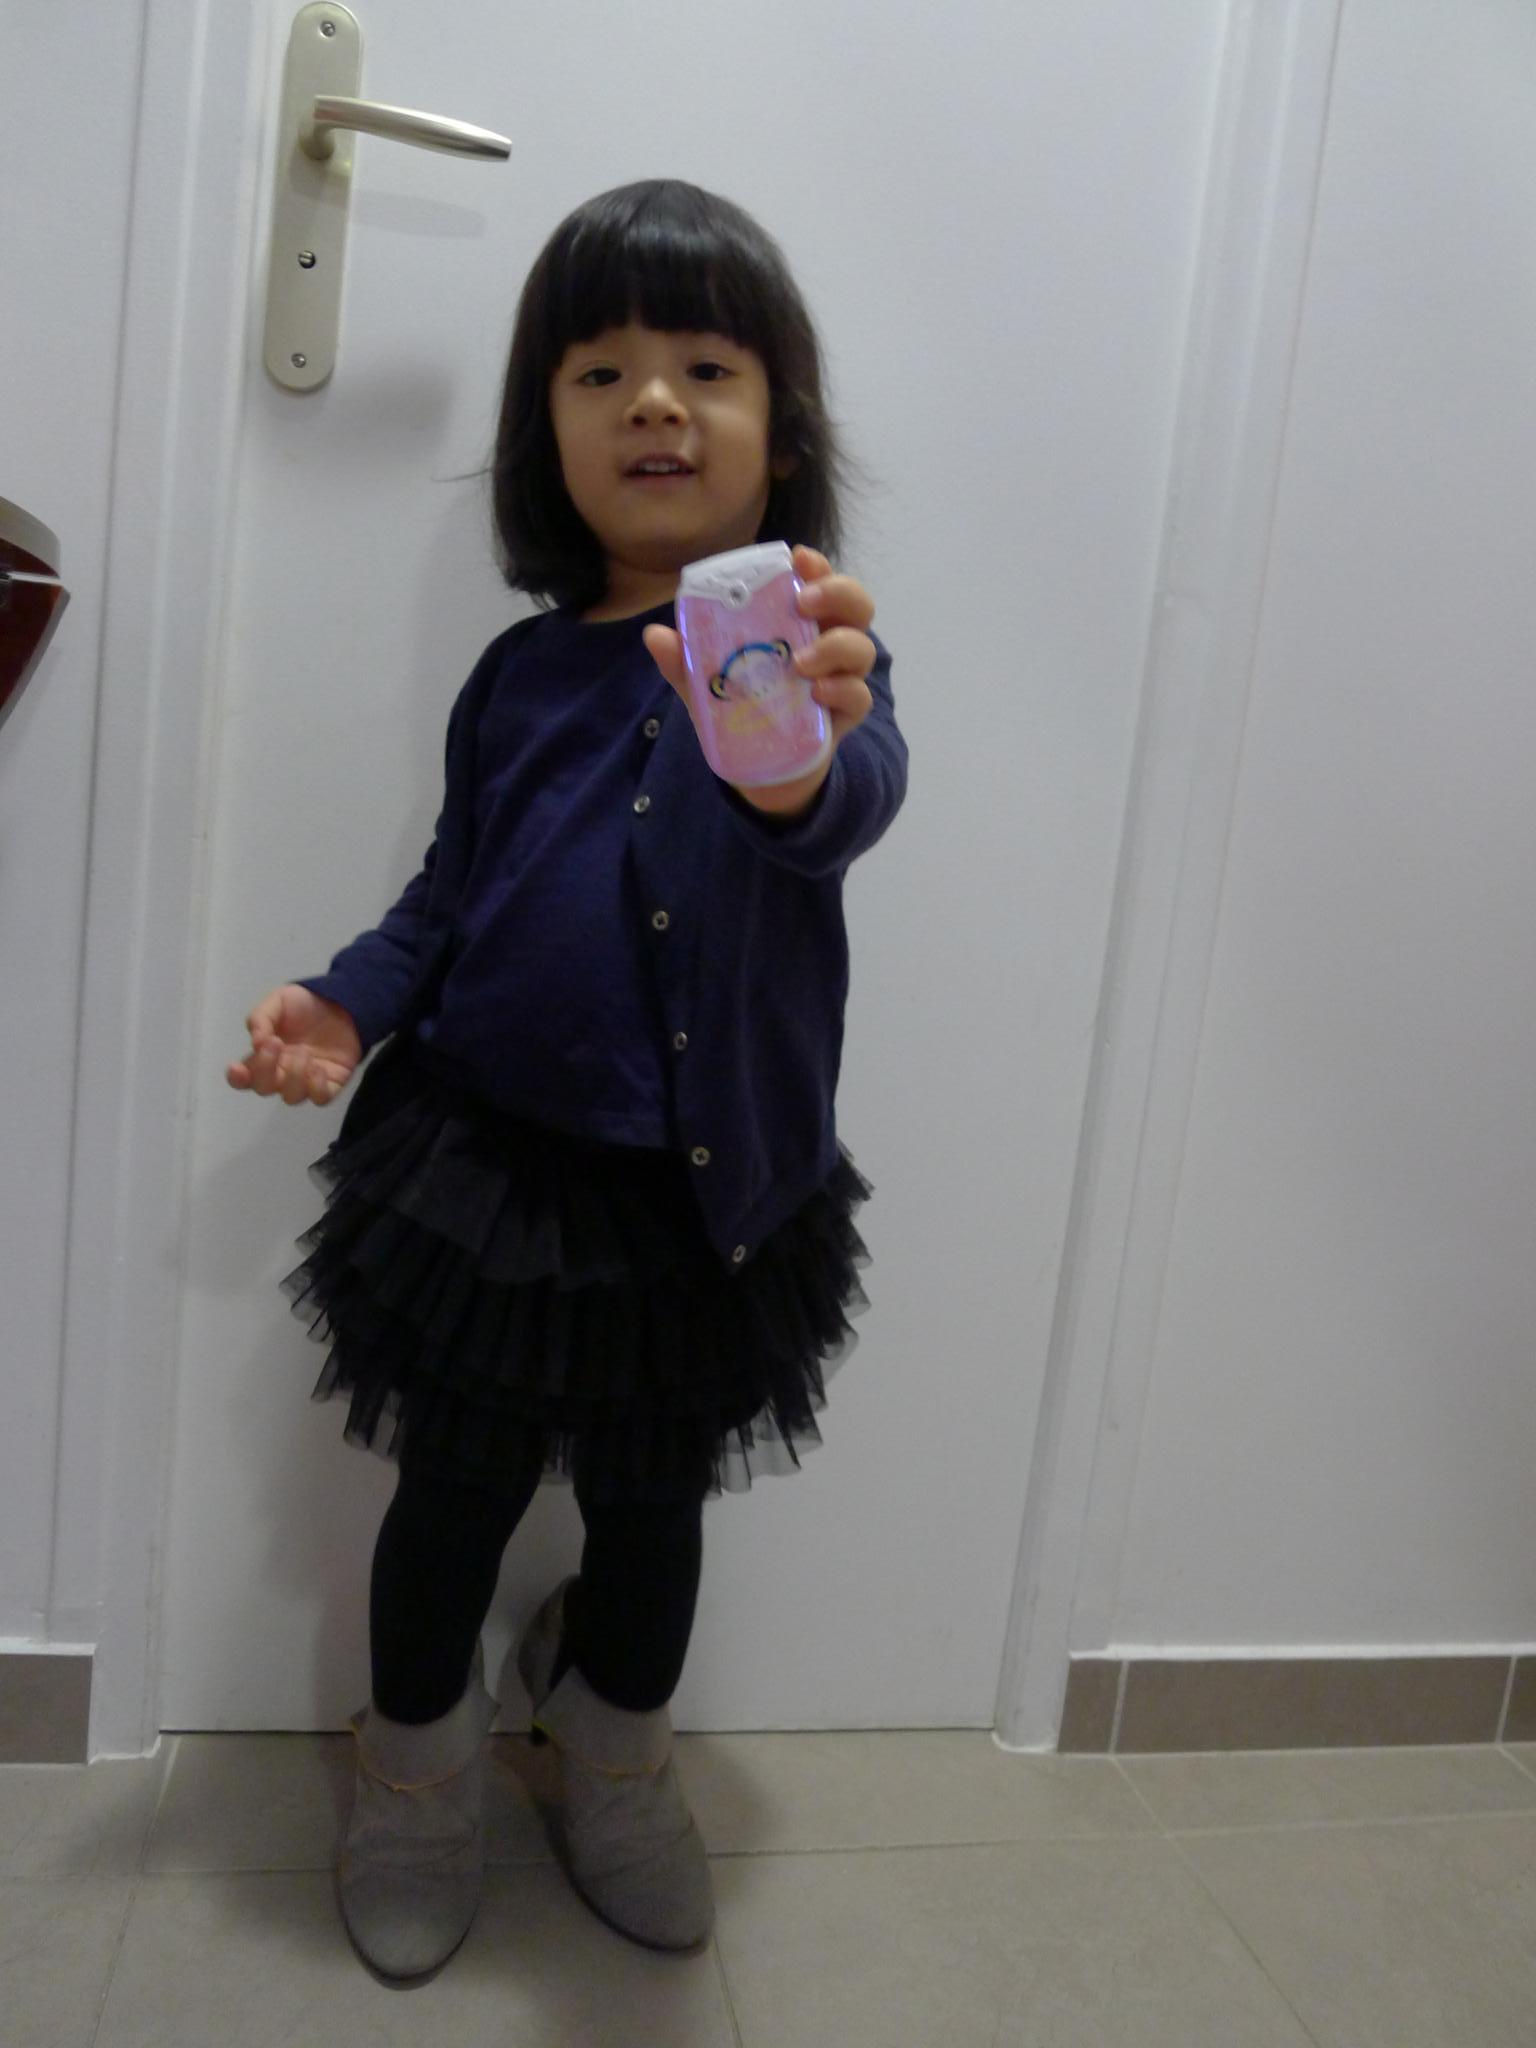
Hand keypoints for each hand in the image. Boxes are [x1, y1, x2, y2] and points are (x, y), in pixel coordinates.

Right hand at [226, 984, 361, 1105]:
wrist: (342, 1003)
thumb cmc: (304, 1005)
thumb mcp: (278, 1001)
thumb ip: (261, 1018)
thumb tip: (255, 1042)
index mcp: (264, 1056)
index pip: (243, 1076)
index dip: (237, 1078)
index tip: (237, 1068)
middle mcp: (281, 1073)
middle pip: (264, 1088)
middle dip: (265, 1070)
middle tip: (276, 1044)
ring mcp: (305, 1081)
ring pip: (291, 1097)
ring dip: (294, 1076)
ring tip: (304, 1052)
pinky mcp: (330, 1084)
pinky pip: (320, 1098)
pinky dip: (317, 1087)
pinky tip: (319, 1067)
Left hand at [643, 545, 876, 811]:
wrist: (759, 766)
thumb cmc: (741, 707)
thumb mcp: (707, 684)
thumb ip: (685, 662)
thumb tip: (654, 636)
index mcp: (800, 621)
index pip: (819, 581)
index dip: (816, 565)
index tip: (799, 559)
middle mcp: (829, 641)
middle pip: (856, 604)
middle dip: (837, 593)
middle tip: (804, 603)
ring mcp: (842, 677)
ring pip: (862, 648)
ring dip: (835, 647)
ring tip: (800, 662)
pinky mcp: (846, 714)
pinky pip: (860, 697)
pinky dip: (843, 691)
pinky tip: (817, 694)